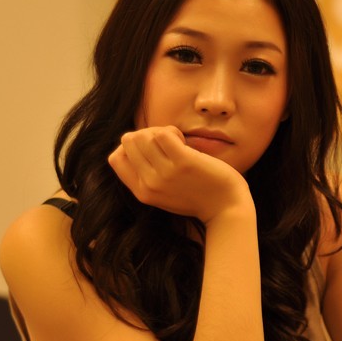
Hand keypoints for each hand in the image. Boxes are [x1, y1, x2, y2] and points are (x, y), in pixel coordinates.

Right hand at [108, 126, 251, 222]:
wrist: (226, 209)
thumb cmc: (197, 196)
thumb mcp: (163, 193)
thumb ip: (147, 176)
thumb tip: (133, 142)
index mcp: (141, 192)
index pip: (115, 158)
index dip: (131, 147)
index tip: (152, 150)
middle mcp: (148, 184)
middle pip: (129, 141)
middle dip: (147, 133)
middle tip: (168, 143)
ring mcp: (164, 174)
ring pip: (143, 134)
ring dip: (161, 131)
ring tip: (177, 142)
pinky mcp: (183, 163)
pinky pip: (163, 133)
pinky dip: (173, 131)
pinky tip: (185, 142)